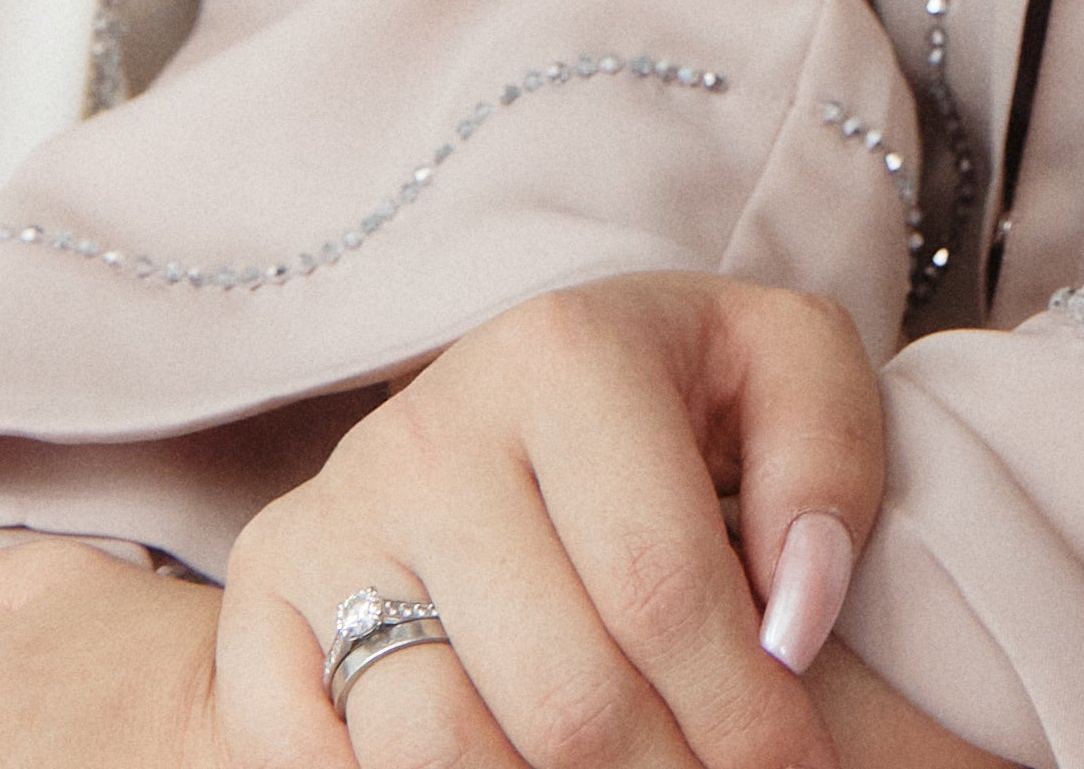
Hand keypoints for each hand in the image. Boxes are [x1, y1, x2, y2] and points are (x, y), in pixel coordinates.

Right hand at [216, 277, 880, 768]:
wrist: (514, 392)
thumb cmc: (674, 396)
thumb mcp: (783, 369)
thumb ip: (824, 464)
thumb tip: (793, 619)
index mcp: (561, 357)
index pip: (663, 588)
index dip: (747, 713)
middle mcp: (426, 433)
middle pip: (562, 694)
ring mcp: (327, 523)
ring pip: (439, 752)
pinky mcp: (259, 609)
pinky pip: (317, 768)